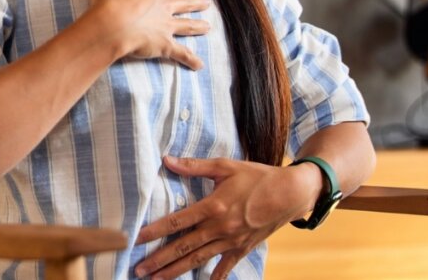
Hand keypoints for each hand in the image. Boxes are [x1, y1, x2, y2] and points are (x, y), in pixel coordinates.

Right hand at [86, 0, 209, 68]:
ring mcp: (166, 27)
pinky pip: (181, 54)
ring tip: (208, 27)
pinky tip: (199, 65)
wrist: (111, 25)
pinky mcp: (165, 45)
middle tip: (206, 3)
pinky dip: (191, 60)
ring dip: (198, 26)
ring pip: (187, 26)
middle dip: (195, 2)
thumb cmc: (107, 1)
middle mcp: (163, 7)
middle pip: (184, 2)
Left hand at [133, 156, 321, 278]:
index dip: (155, 231)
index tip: (136, 239)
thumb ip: (194, 166)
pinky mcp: (243, 248)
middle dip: (159, 260)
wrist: (291, 193)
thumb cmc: (257, 176)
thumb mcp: (225, 166)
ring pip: (198, 260)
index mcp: (213, 206)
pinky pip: (225, 267)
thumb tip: (167, 160)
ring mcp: (232, 241)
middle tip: (138, 269)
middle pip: (183, 247)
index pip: (177, 221)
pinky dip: (214, 278)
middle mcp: (220, 228)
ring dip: (176, 271)